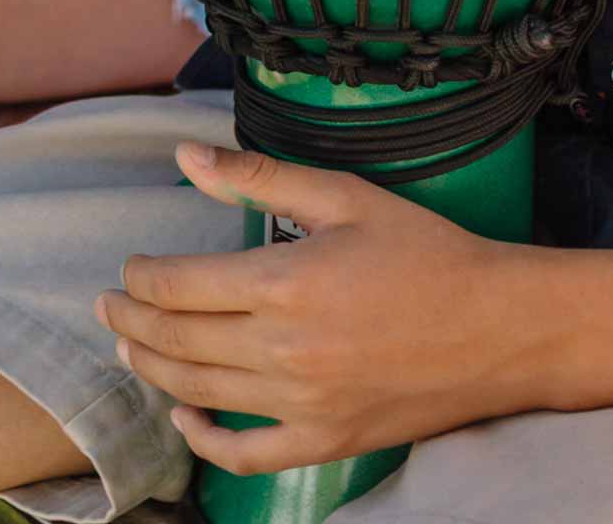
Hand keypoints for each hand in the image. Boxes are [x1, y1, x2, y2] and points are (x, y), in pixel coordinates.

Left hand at [98, 144, 546, 470]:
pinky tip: (185, 418)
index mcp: (284, 283)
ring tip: (130, 346)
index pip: (176, 286)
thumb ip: (258, 176)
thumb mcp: (345, 197)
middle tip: (108, 305)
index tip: (131, 268)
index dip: (139, 277)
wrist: (504, 329)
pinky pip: (248, 456)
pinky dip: (206, 441)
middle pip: (175, 339)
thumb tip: (184, 156)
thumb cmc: (428, 254)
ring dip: (151, 368)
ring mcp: (305, 404)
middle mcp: (285, 350)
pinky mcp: (328, 440)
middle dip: (129, 320)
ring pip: (198, 391)